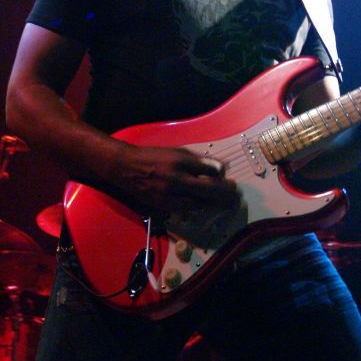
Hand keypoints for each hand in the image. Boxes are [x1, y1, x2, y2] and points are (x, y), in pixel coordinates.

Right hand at [114, 144, 238, 214]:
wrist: (127, 167)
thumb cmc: (154, 156)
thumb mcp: (177, 151)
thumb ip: (198, 159)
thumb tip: (219, 165)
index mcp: (179, 161)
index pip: (207, 169)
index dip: (221, 175)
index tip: (228, 178)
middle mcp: (175, 178)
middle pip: (206, 188)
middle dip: (223, 191)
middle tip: (232, 192)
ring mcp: (168, 193)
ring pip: (198, 203)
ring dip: (213, 202)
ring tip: (223, 201)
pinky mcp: (162, 204)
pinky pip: (186, 209)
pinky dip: (198, 207)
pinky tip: (205, 204)